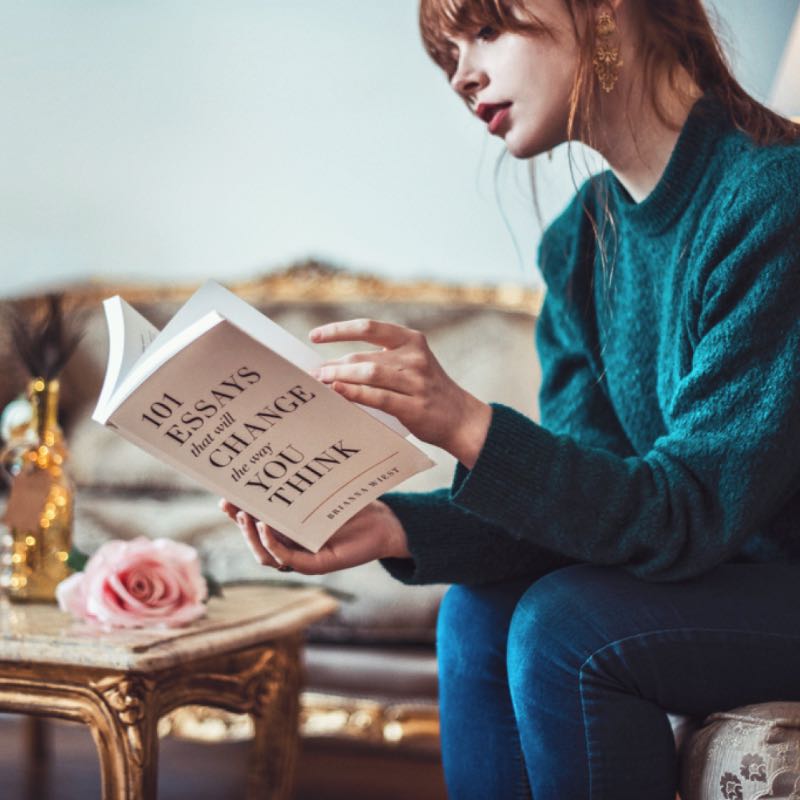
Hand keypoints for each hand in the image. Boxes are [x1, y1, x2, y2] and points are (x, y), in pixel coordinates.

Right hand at [219, 499, 410, 574]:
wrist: (384, 521)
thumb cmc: (352, 503)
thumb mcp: (320, 489)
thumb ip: (297, 480)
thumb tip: (274, 452)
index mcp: (287, 527)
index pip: (253, 522)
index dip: (235, 511)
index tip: (223, 494)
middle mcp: (290, 544)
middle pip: (253, 539)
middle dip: (238, 522)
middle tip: (229, 503)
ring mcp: (301, 556)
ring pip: (265, 555)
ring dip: (251, 536)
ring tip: (245, 515)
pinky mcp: (315, 565)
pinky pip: (287, 560)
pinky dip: (272, 545)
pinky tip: (265, 527)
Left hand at [310, 319, 490, 466]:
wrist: (461, 418)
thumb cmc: (426, 391)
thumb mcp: (410, 365)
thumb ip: (379, 360)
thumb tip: (333, 365)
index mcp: (411, 340)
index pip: (369, 327)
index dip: (339, 330)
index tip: (315, 336)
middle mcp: (414, 357)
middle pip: (364, 355)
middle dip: (334, 364)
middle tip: (313, 372)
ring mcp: (416, 381)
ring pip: (369, 373)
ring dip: (340, 377)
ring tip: (321, 381)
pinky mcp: (413, 406)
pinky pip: (377, 397)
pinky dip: (354, 393)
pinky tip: (338, 392)